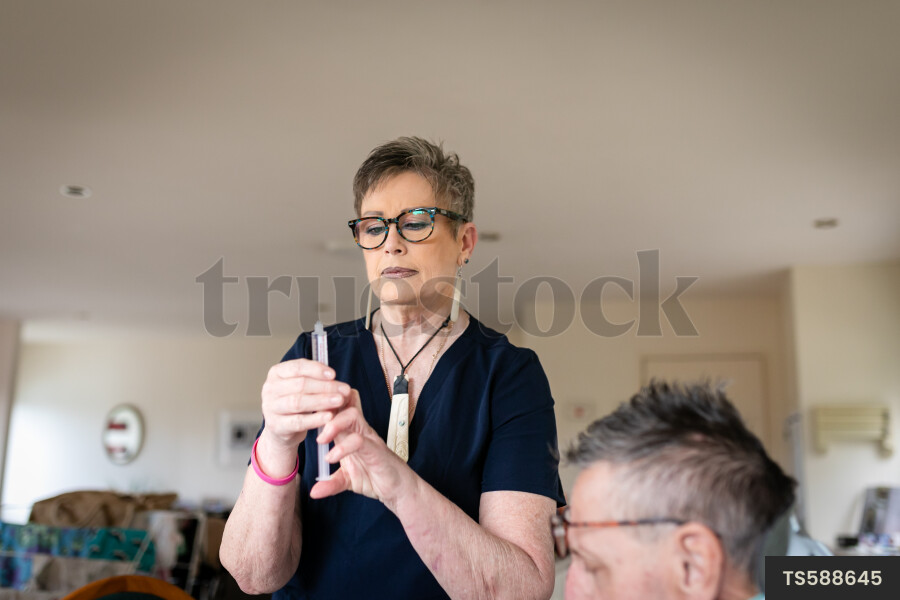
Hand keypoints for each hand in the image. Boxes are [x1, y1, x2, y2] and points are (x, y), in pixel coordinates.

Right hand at [259, 359, 351, 457]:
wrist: (282, 429)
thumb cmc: (295, 402)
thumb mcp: (301, 386)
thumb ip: (314, 378)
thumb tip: (332, 375)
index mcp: (276, 373)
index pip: (297, 367)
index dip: (317, 370)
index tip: (334, 374)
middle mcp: (270, 389)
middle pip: (300, 385)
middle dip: (325, 386)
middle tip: (344, 390)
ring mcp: (270, 408)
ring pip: (298, 402)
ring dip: (322, 401)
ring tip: (339, 401)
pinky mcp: (275, 425)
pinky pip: (298, 421)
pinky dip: (315, 419)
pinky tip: (329, 416)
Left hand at [309, 390, 410, 507]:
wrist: (397, 488)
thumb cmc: (374, 476)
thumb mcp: (346, 480)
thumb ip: (330, 483)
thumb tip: (313, 492)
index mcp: (350, 432)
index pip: (336, 408)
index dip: (322, 405)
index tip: (305, 413)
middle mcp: (359, 430)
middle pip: (344, 404)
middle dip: (325, 408)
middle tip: (311, 423)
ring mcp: (369, 438)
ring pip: (352, 416)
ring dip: (333, 425)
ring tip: (321, 441)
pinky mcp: (376, 450)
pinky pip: (359, 440)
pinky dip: (343, 447)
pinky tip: (332, 458)